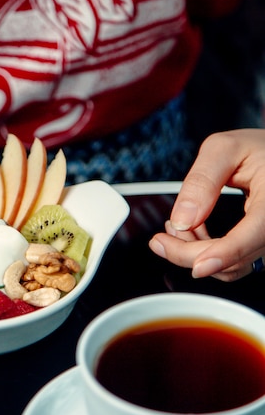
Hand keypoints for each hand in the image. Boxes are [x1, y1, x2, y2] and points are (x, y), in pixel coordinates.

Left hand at [149, 129, 264, 280]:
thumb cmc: (257, 148)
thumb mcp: (224, 149)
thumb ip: (202, 181)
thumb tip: (182, 220)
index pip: (255, 235)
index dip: (224, 254)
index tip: (197, 267)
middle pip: (237, 259)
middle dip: (191, 253)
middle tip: (160, 240)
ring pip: (234, 266)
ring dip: (197, 254)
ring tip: (174, 228)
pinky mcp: (261, 245)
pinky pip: (235, 261)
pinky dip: (208, 252)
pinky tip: (192, 232)